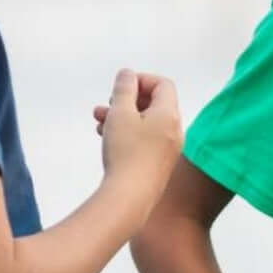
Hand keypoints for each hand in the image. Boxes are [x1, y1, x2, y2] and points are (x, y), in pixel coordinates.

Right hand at [94, 69, 181, 219]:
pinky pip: (145, 141)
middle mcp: (174, 131)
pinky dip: (127, 134)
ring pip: (145, 124)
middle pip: (154, 104)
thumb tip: (128, 74)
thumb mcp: (120, 113)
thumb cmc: (126, 153)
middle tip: (108, 102)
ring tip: (99, 119)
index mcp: (169, 115)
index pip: (163, 84)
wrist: (130, 198)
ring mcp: (167, 150)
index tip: (120, 87)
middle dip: (127, 99)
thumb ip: (123, 89)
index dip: (140, 80)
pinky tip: (106, 137)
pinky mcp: (158, 165)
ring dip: (122, 117)